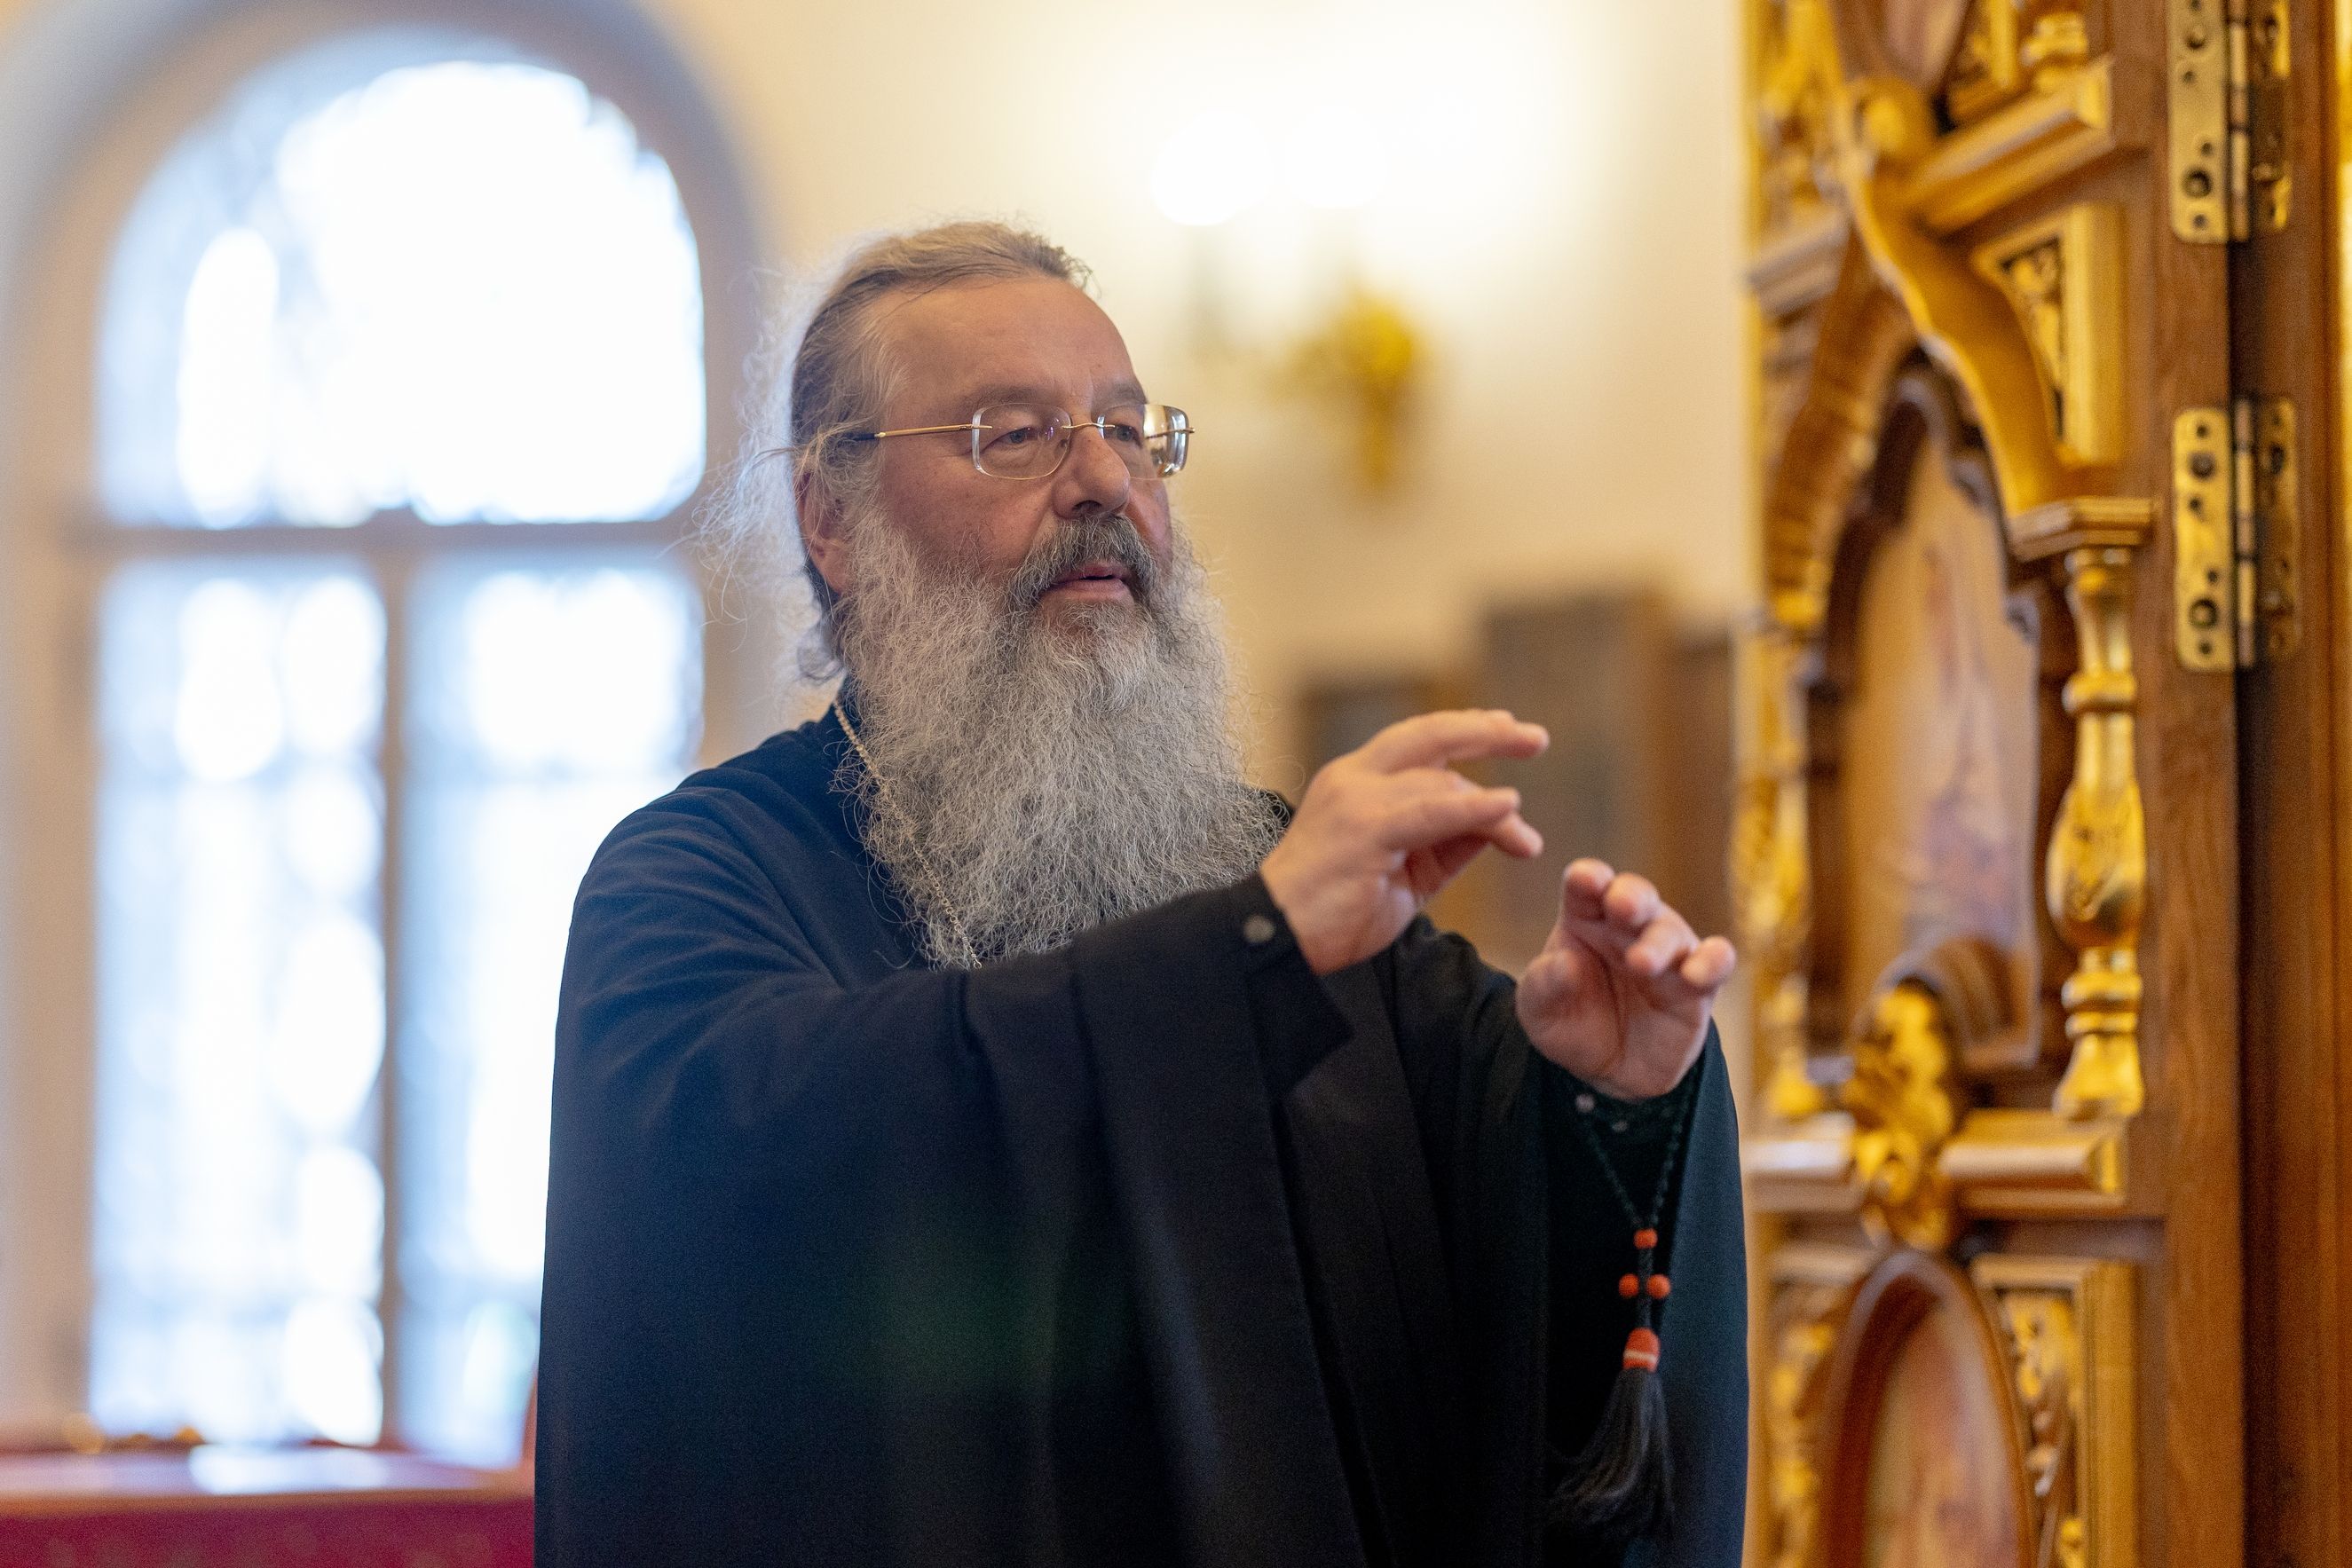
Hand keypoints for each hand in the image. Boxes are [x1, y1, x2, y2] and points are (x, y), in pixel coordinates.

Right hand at [1261, 710, 1547, 974]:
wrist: (1277, 938)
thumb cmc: (1335, 912)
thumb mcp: (1403, 871)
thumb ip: (1446, 842)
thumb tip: (1498, 824)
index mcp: (1356, 781)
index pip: (1418, 742)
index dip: (1465, 730)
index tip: (1506, 728)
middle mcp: (1354, 778)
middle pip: (1431, 734)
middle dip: (1488, 731)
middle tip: (1536, 738)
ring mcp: (1356, 800)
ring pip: (1441, 782)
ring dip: (1494, 810)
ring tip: (1526, 840)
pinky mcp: (1364, 830)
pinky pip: (1432, 812)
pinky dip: (1475, 809)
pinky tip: (1509, 808)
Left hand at [1516, 859, 1736, 1099]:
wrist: (1611, 1072)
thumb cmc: (1571, 1025)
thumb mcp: (1540, 1011)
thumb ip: (1545, 985)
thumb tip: (1565, 964)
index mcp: (1585, 918)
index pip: (1586, 885)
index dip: (1587, 878)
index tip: (1584, 880)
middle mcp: (1629, 927)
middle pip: (1634, 896)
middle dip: (1630, 896)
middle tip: (1622, 907)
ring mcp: (1667, 952)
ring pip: (1670, 932)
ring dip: (1658, 944)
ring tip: (1641, 963)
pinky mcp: (1698, 985)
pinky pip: (1717, 962)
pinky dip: (1713, 962)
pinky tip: (1697, 974)